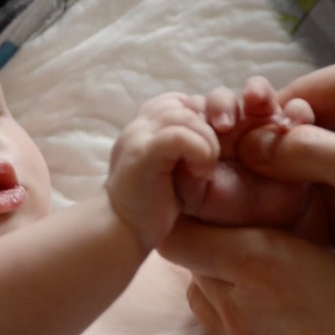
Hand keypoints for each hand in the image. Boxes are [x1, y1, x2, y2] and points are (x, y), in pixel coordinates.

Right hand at [106, 92, 219, 249]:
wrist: (122, 233)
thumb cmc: (149, 205)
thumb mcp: (171, 168)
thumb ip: (184, 144)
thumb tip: (212, 128)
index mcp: (145, 125)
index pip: (182, 101)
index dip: (202, 119)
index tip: (208, 150)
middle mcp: (139, 125)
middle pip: (186, 104)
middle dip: (209, 130)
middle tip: (210, 161)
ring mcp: (138, 137)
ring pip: (185, 116)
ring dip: (206, 142)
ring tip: (204, 170)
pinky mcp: (142, 154)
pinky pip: (179, 135)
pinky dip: (199, 151)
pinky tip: (201, 173)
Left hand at [159, 189, 334, 334]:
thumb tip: (319, 173)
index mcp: (262, 266)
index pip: (179, 231)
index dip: (190, 205)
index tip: (225, 187)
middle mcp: (235, 304)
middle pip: (186, 254)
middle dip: (209, 226)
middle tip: (255, 211)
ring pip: (198, 286)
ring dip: (218, 262)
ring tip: (268, 251)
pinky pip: (216, 318)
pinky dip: (230, 296)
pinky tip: (277, 292)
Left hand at [173, 78, 314, 228]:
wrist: (263, 225)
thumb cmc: (223, 210)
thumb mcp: (193, 196)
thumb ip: (182, 176)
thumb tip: (177, 154)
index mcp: (201, 135)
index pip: (194, 109)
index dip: (192, 112)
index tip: (196, 123)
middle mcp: (230, 125)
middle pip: (224, 98)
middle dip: (222, 103)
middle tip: (224, 124)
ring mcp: (260, 125)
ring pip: (259, 95)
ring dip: (258, 93)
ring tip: (256, 102)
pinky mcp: (291, 132)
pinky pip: (297, 111)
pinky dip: (297, 111)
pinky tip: (292, 123)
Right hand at [236, 41, 334, 303]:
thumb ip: (310, 156)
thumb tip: (249, 145)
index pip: (308, 92)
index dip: (265, 127)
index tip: (227, 159)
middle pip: (314, 118)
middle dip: (281, 153)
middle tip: (239, 188)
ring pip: (326, 147)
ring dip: (299, 175)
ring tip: (262, 205)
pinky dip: (322, 190)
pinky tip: (297, 213)